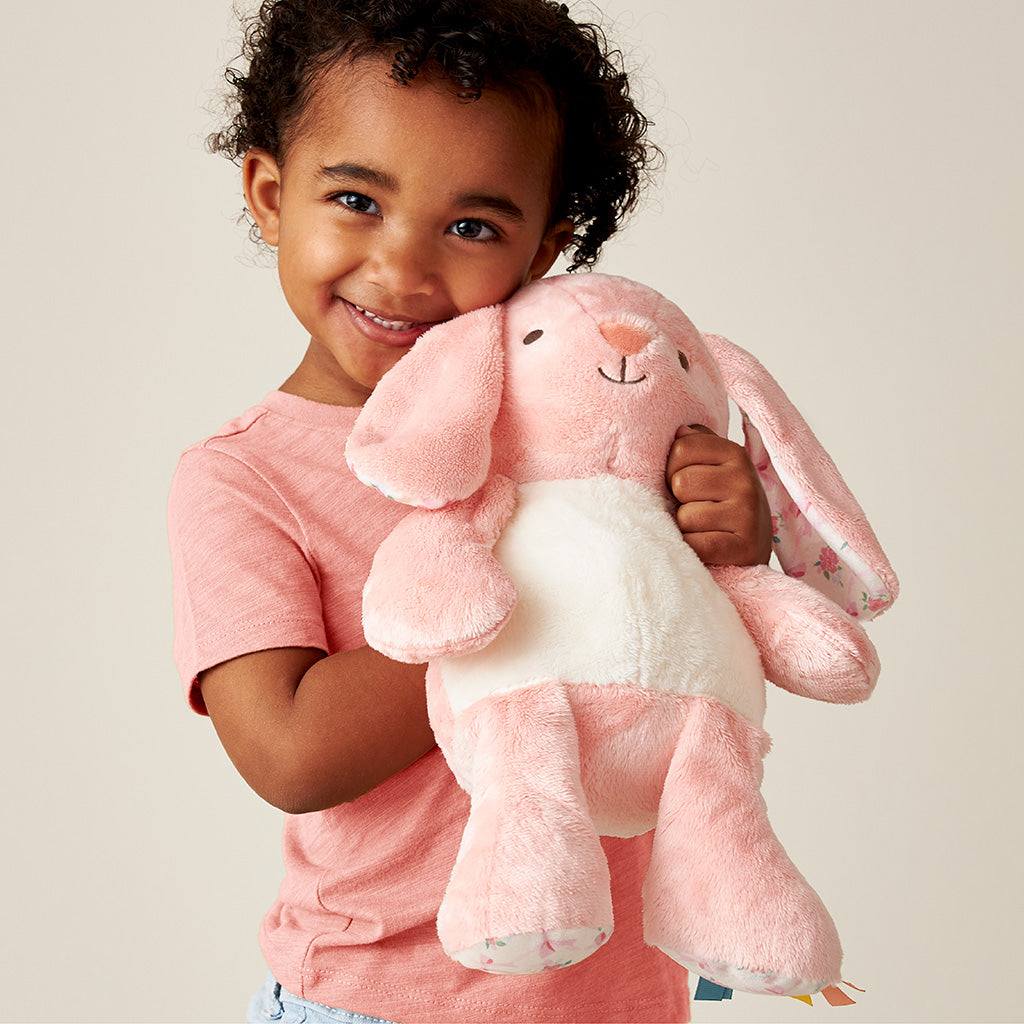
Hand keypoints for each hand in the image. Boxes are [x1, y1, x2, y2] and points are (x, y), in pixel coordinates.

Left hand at [666, 424, 771, 565]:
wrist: (750, 550)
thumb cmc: (721, 505)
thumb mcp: (713, 468)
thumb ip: (695, 445)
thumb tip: (679, 430)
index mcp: (735, 454)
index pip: (681, 448)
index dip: (672, 469)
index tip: (686, 483)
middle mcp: (746, 481)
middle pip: (681, 483)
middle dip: (679, 501)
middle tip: (697, 509)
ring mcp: (748, 515)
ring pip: (685, 516)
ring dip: (686, 528)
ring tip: (704, 529)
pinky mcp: (746, 548)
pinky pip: (695, 545)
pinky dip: (692, 549)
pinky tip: (706, 547)